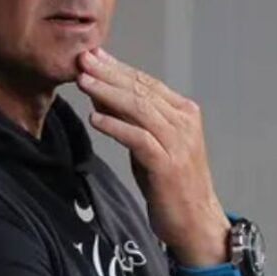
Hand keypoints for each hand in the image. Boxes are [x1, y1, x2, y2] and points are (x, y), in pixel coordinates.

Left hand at [76, 48, 229, 265]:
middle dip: (109, 73)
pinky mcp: (168, 163)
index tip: (91, 55)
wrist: (194, 220)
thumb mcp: (148, 142)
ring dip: (108, 93)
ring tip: (83, 82)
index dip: (116, 67)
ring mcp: (178, 141)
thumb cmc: (168, 181)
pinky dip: (116, 126)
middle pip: (140, 90)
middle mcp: (183, 121)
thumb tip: (101, 93)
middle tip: (82, 59)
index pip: (145, 82)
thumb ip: (130, 118)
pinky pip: (139, 138)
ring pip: (139, 108)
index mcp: (182, 112)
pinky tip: (95, 118)